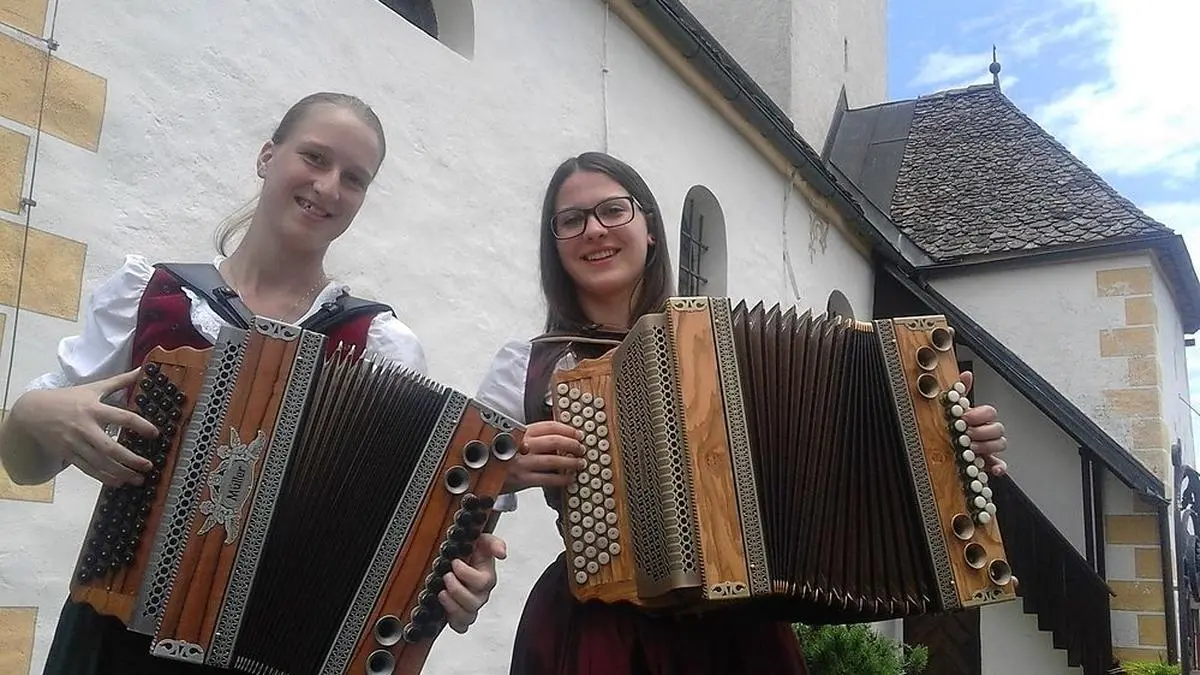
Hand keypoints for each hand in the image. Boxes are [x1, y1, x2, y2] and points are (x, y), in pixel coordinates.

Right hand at [10, 368, 158, 486]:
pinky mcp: (67, 454)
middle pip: (110, 448)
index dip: (141, 426)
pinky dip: (103, 477)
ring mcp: (75, 443)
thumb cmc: (68, 398)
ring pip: (99, 463)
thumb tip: (143, 369)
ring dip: (120, 473)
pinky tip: (118, 482)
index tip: (155, 434)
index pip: (122, 418)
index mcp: (94, 409)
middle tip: (148, 465)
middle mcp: (85, 428)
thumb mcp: (94, 387)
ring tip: (138, 479)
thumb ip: (120, 381)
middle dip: (131, 459)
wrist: (33, 412)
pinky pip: (87, 469)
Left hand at [440, 533, 505, 632]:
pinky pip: (461, 626)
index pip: (483, 582)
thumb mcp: (482, 541)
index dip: (466, 574)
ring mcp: (471, 607)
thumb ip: (494, 543)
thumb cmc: (471, 552)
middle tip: (446, 576)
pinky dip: (453, 621)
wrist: (458, 560)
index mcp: (487, 578)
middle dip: (457, 589)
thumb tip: (502, 553)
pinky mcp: (460, 616)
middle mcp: (481, 595)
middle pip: (474, 602)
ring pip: (467, 616)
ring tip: (441, 593)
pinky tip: (444, 609)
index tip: (455, 562)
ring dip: (452, 606)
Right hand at [500, 420, 586, 492]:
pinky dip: (562, 479)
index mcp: (520, 432)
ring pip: (554, 460)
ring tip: (580, 463)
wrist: (479, 473)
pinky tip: (569, 479)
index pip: (549, 426)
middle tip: (581, 448)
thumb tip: (559, 439)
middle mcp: (522, 445)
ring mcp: (522, 463)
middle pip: (555, 441)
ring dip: (571, 462)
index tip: (577, 433)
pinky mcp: (522, 480)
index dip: (567, 429)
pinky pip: (548, 479)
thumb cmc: (498, 457)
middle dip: (573, 444)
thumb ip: (531, 438)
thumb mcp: (512, 441)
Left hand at [957, 371, 1006, 475]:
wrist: (946, 447)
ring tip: (971, 448)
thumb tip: (966, 374)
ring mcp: (991, 447)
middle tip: (966, 434)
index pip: (990, 412)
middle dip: (982, 431)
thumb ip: (960, 391)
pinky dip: (1000, 467)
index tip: (964, 417)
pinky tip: (995, 469)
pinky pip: (1002, 465)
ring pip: (1001, 444)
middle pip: (997, 429)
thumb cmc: (953, 427)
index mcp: (980, 418)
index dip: (979, 414)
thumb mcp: (953, 408)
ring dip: (987, 446)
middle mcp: (988, 431)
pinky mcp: (990, 463)